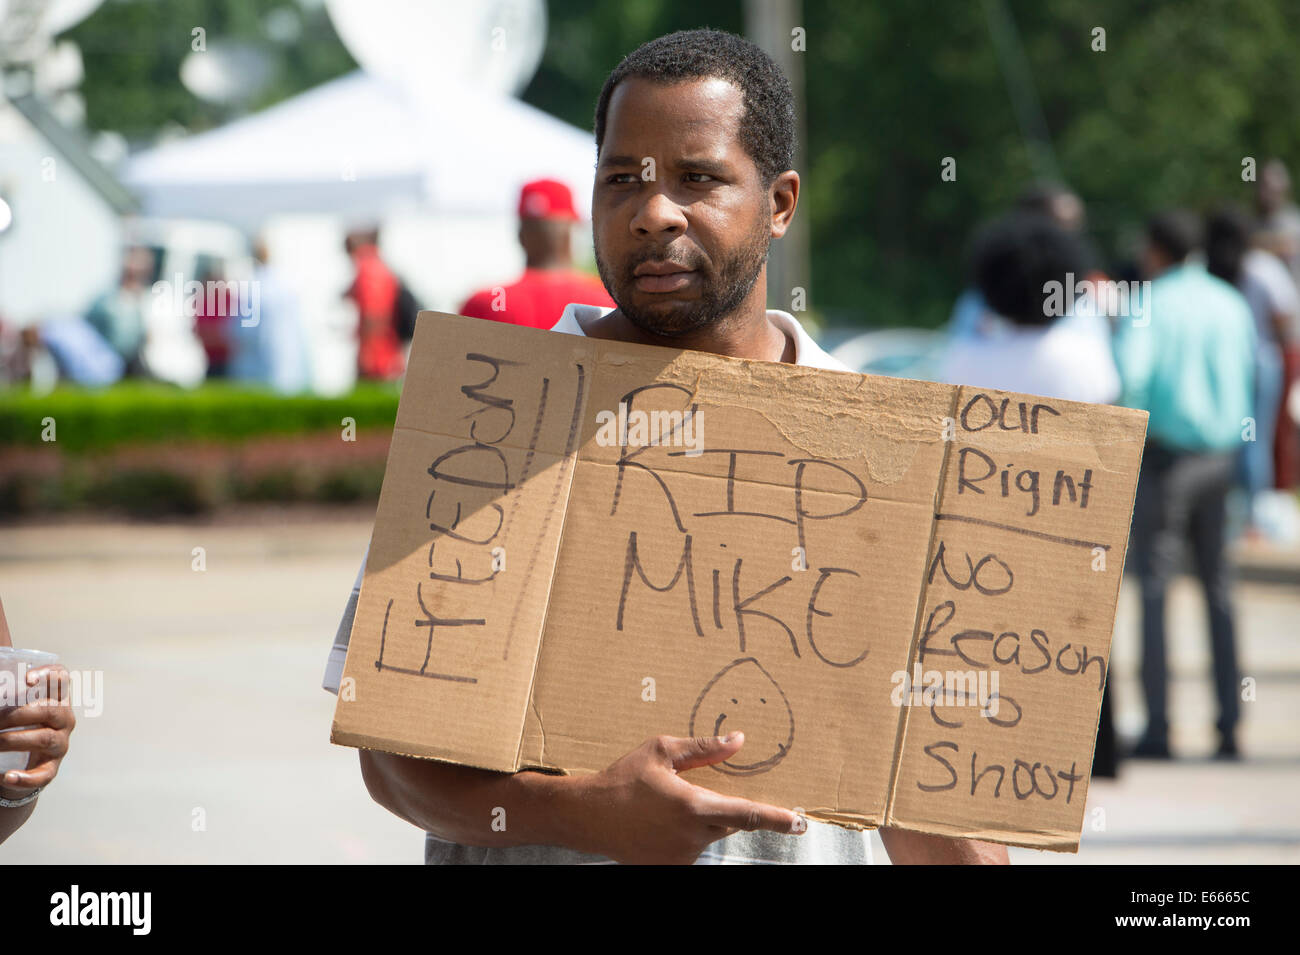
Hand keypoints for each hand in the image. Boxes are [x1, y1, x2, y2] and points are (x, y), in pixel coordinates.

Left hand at [0, 664, 74, 797]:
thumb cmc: (17, 726)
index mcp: (56, 699)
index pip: (61, 679)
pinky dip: (24, 777)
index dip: (49, 675)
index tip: (26, 680)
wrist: (20, 762)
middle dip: (15, 715)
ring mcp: (61, 744)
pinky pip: (42, 774)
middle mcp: (64, 719)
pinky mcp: (51, 768)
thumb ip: (5, 699)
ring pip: (44, 739)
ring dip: (13, 740)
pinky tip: (6, 776)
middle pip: (49, 710)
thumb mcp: (16, 709)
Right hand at [562, 732, 802, 863]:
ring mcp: (681, 857)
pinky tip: (659, 823)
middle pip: (728, 823)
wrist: (589, 816)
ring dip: (699, 820)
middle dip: (720, 807)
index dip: (776, 818)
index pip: (747, 814)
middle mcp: (692, 836)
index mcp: (694, 805)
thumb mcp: (662, 751)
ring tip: (664, 807)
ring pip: (709, 836)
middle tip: (690, 792)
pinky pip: (691, 849)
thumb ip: (704, 748)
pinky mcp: (670, 868)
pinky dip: (684, 835)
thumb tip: (738, 740)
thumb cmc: (624, 778)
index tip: (800, 822)